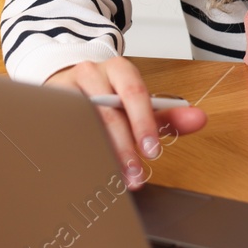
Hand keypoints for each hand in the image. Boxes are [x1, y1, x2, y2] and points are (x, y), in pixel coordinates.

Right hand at [44, 57, 207, 188]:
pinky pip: (62, 128)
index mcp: (119, 69)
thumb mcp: (138, 104)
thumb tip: (200, 119)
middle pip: (109, 112)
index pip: (134, 93)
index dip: (144, 123)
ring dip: (100, 153)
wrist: (65, 81)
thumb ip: (168, 115)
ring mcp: (66, 87)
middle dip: (124, 148)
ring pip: (83, 122)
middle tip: (135, 176)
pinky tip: (85, 168)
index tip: (152, 151)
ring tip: (113, 178)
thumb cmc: (108, 97)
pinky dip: (75, 151)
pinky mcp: (47, 103)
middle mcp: (92, 73)